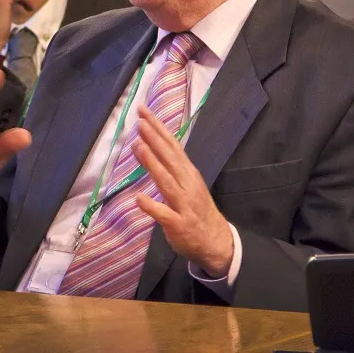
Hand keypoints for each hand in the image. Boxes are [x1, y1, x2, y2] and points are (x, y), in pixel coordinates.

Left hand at [132, 106, 233, 276]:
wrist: (216, 241)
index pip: (172, 146)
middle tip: (140, 121)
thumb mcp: (186, 182)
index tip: (144, 111)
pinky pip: (164, 215)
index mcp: (187, 172)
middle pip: (170, 158)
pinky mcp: (178, 224)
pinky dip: (152, 206)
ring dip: (152, 164)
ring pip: (167, 181)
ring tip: (137, 147)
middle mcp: (187, 184)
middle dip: (154, 139)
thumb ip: (170, 165)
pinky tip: (139, 199)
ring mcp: (184, 204)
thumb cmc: (196, 209)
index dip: (158, 128)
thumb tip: (151, 145)